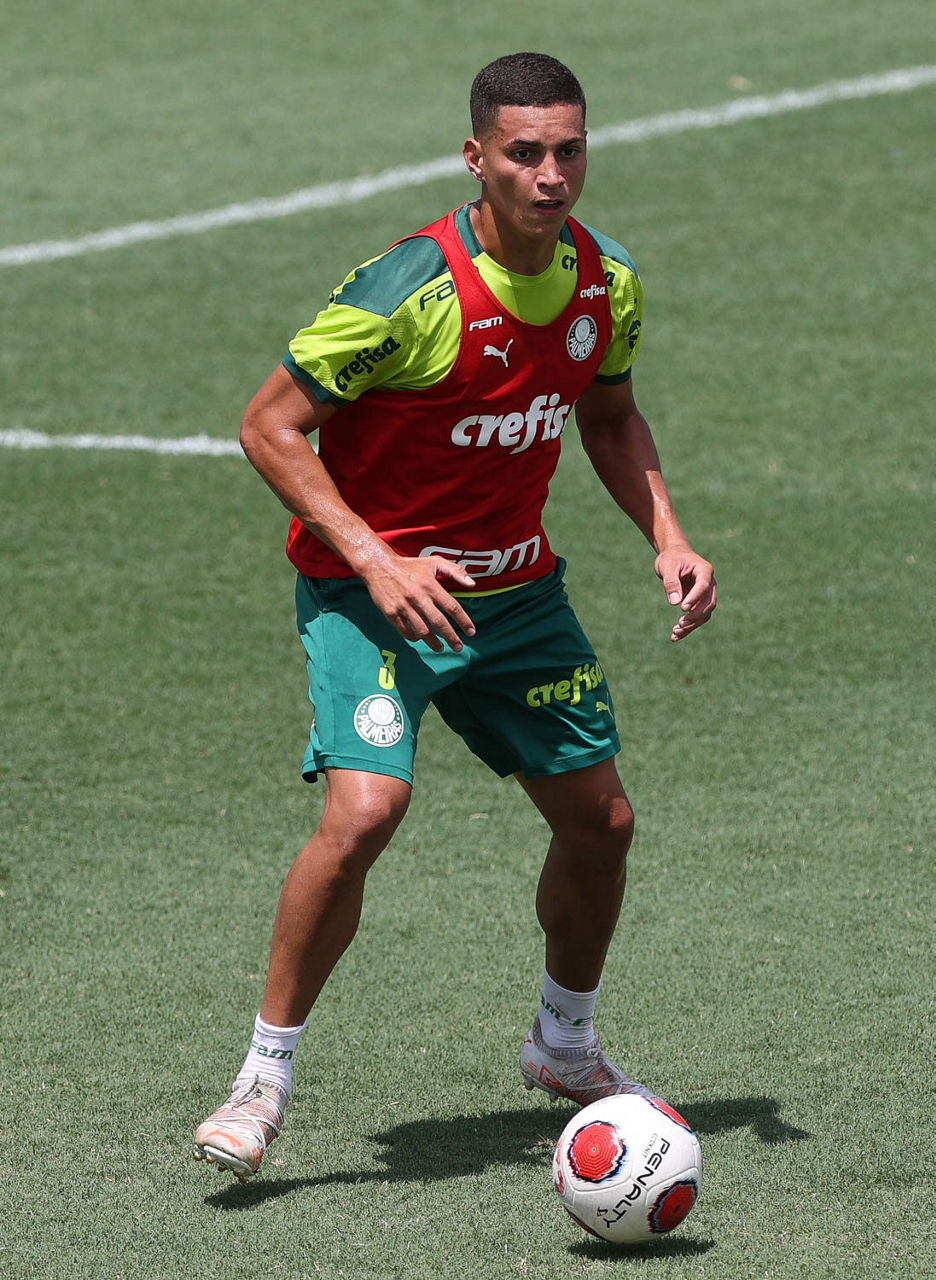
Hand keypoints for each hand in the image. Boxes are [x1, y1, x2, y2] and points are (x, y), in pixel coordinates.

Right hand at [362, 555, 476, 652]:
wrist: (378, 566)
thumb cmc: (409, 565)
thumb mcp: (434, 562)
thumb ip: (455, 571)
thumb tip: (472, 584)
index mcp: (430, 585)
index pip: (452, 607)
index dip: (463, 621)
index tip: (471, 632)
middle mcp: (418, 596)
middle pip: (439, 622)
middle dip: (451, 637)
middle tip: (458, 647)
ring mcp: (403, 606)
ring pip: (422, 630)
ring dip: (433, 642)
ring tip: (440, 648)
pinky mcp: (391, 613)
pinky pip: (405, 631)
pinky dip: (414, 637)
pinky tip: (420, 638)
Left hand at [654, 545, 716, 641]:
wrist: (674, 557)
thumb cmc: (671, 558)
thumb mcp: (667, 566)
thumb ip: (671, 583)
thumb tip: (675, 603)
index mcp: (704, 570)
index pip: (704, 586)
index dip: (695, 598)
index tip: (683, 609)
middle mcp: (709, 583)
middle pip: (708, 603)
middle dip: (695, 616)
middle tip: (680, 624)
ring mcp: (705, 594)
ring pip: (705, 613)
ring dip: (692, 625)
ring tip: (675, 632)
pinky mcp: (699, 602)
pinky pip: (697, 617)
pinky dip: (688, 627)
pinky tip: (676, 635)